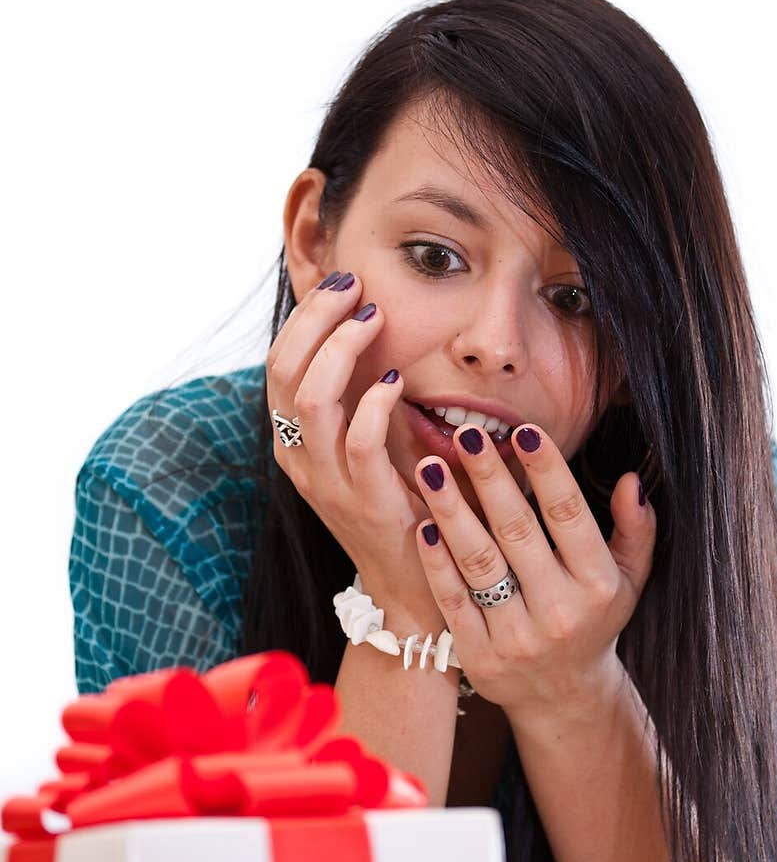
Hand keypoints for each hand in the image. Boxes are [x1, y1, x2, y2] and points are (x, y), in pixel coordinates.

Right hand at [266, 270, 433, 594]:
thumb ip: (361, 390)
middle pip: (284, 368)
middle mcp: (298, 456)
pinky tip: (396, 382)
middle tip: (355, 284)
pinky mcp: (363, 501)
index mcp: (292, 437)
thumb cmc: (398, 498)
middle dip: (317, 317)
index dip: (307, 315)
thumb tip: (369, 322)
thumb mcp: (368, 438)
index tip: (346, 281)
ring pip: (311, 398)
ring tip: (373, 319)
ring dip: (342, 349)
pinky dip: (376, 403)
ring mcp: (326, 481)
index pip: (279, 360)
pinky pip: (358, 440)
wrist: (412, 581)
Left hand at [412, 422, 656, 720]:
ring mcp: (517, 637)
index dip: (546, 471)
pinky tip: (423, 525)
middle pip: (517, 531)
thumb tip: (633, 480)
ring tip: (430, 468)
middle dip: (490, 478)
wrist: (563, 697)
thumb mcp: (629, 580)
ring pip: (478, 562)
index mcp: (597, 585)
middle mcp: (559, 612)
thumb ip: (637, 530)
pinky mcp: (480, 656)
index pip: (568, 516)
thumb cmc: (595, 621)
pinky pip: (453, 600)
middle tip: (466, 435)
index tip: (523, 430)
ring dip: (451, 511)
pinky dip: (436, 562)